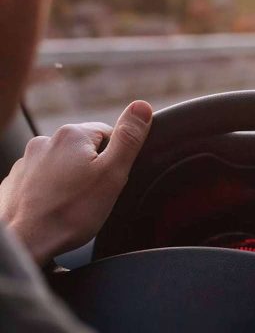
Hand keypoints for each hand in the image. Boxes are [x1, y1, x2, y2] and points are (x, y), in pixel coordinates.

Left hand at [0, 101, 152, 264]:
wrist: (24, 244)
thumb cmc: (70, 212)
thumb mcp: (112, 174)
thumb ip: (129, 138)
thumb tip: (142, 106)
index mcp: (72, 134)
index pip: (109, 134)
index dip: (115, 159)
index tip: (109, 181)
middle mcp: (45, 141)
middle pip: (85, 149)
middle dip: (92, 169)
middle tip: (93, 196)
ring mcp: (26, 161)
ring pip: (62, 165)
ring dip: (70, 180)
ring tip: (72, 206)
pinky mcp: (15, 182)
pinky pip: (42, 180)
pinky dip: (50, 191)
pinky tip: (54, 209)